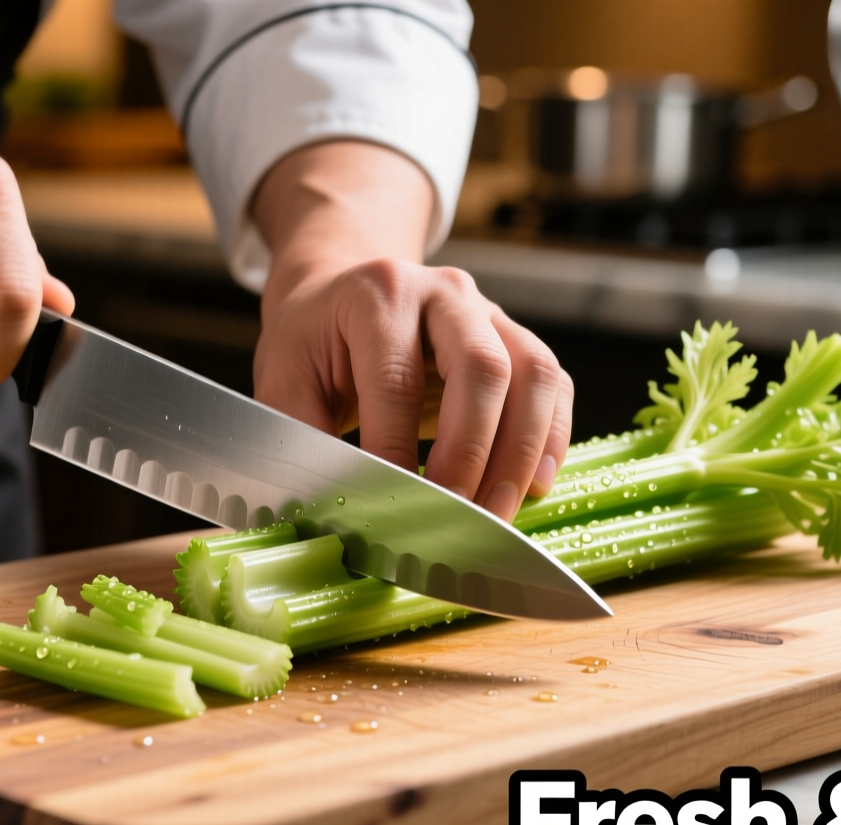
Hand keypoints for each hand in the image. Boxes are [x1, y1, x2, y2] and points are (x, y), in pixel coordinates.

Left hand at [252, 142, 571, 521]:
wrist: (341, 297)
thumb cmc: (314, 343)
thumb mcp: (284, 380)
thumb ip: (301, 438)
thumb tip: (330, 507)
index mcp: (378, 295)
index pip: (397, 377)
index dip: (397, 446)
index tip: (392, 505)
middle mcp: (444, 293)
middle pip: (483, 367)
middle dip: (473, 452)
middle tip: (458, 516)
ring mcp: (490, 313)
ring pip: (534, 374)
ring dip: (523, 453)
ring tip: (499, 511)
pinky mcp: (518, 340)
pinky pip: (555, 386)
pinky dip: (552, 438)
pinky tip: (534, 484)